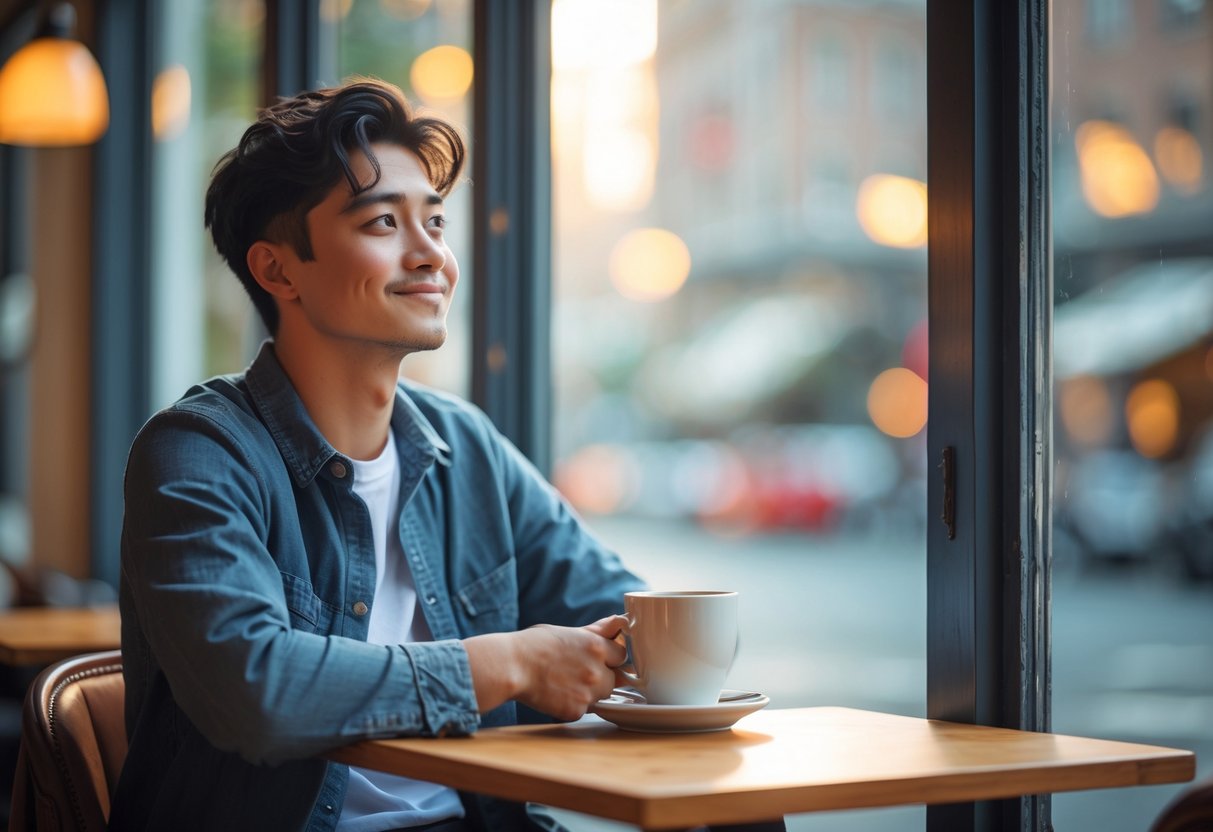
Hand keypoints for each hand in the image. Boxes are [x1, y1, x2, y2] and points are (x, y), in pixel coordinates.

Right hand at [464, 615, 627, 721]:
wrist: (511, 668)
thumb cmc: (534, 645)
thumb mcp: (567, 632)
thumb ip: (596, 631)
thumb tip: (619, 622)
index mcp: (596, 646)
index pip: (622, 654)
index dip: (611, 656)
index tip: (600, 657)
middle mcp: (596, 670)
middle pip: (616, 678)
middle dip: (603, 676)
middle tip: (578, 671)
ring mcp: (588, 693)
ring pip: (602, 695)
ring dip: (591, 692)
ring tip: (566, 682)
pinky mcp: (576, 711)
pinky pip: (585, 709)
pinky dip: (574, 704)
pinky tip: (557, 694)